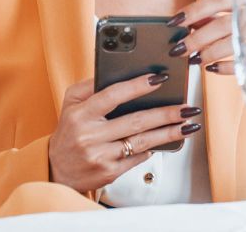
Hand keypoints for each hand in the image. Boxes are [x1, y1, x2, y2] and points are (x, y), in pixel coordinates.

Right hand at [48, 75, 201, 191]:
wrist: (57, 171)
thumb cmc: (68, 133)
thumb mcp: (70, 104)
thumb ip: (89, 86)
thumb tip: (116, 73)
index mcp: (81, 114)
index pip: (112, 95)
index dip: (137, 86)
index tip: (158, 79)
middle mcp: (90, 136)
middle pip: (135, 121)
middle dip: (165, 113)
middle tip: (187, 107)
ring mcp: (101, 156)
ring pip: (142, 142)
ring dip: (168, 133)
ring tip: (188, 124)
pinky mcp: (110, 172)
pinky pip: (138, 158)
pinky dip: (153, 148)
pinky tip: (166, 140)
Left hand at [172, 0, 245, 90]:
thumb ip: (224, 20)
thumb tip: (189, 24)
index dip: (195, 10)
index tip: (175, 21)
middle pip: (224, 22)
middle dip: (197, 37)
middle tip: (179, 48)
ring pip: (234, 41)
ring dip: (209, 52)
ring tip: (195, 60)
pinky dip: (227, 66)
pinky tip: (213, 69)